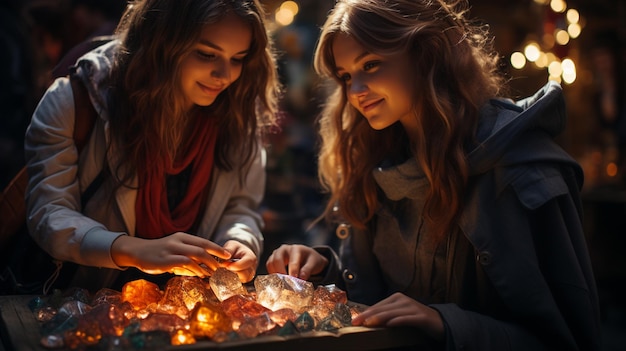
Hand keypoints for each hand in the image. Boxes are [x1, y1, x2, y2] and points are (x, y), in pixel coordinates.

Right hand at [111, 232, 231, 277]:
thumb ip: (188, 255)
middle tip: (223, 267)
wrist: (137, 252)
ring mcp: (172, 249)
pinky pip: (185, 263)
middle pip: (203, 247)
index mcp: (182, 237)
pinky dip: (195, 269)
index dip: (217, 248)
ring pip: (196, 254)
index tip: (228, 255)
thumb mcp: (175, 249)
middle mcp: (178, 241)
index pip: (204, 241)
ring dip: (207, 264)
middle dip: (215, 258)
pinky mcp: (166, 260)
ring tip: (213, 273)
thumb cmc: (158, 253)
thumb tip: (205, 265)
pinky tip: (200, 274)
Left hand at [218, 240, 257, 282]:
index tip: (226, 265)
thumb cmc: (236, 250)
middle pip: (244, 274)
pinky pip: (238, 284)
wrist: (239, 255)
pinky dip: (231, 281)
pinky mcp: (244, 282)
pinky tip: (226, 275)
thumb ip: (229, 249)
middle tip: (224, 268)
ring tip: (225, 271)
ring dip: (232, 277)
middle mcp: (252, 268)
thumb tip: (225, 255)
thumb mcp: (232, 245)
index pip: (246, 263)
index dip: (236, 265)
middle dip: (233, 272)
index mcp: (251, 258)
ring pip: (241, 281)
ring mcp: (249, 276)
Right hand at [265, 244, 327, 280]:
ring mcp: (277, 254)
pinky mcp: (273, 260)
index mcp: (296, 249)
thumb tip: (301, 278)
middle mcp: (284, 249)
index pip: (292, 260)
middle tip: (286, 283)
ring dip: (275, 274)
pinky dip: (272, 275)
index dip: (293, 270)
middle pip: (277, 259)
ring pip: (271, 263)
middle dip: (280, 272)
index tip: (294, 279)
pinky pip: (269, 267)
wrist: (307, 256)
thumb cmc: (310, 259)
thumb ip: (307, 270)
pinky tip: (278, 282)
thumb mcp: (314, 263)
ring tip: (282, 283)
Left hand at [351, 292, 443, 340]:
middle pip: (382, 309)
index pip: (377, 306)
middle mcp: (404, 300)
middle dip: (367, 315)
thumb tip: (368, 320)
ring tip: (368, 323)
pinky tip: (389, 325)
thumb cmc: (415, 319)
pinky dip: (398, 321)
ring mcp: (413, 308)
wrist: (439, 322)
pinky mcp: (421, 317)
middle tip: (355, 322)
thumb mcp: (399, 315)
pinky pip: (407, 319)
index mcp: (396, 298)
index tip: (353, 319)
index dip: (365, 313)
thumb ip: (386, 316)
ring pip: (392, 313)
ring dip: (379, 318)